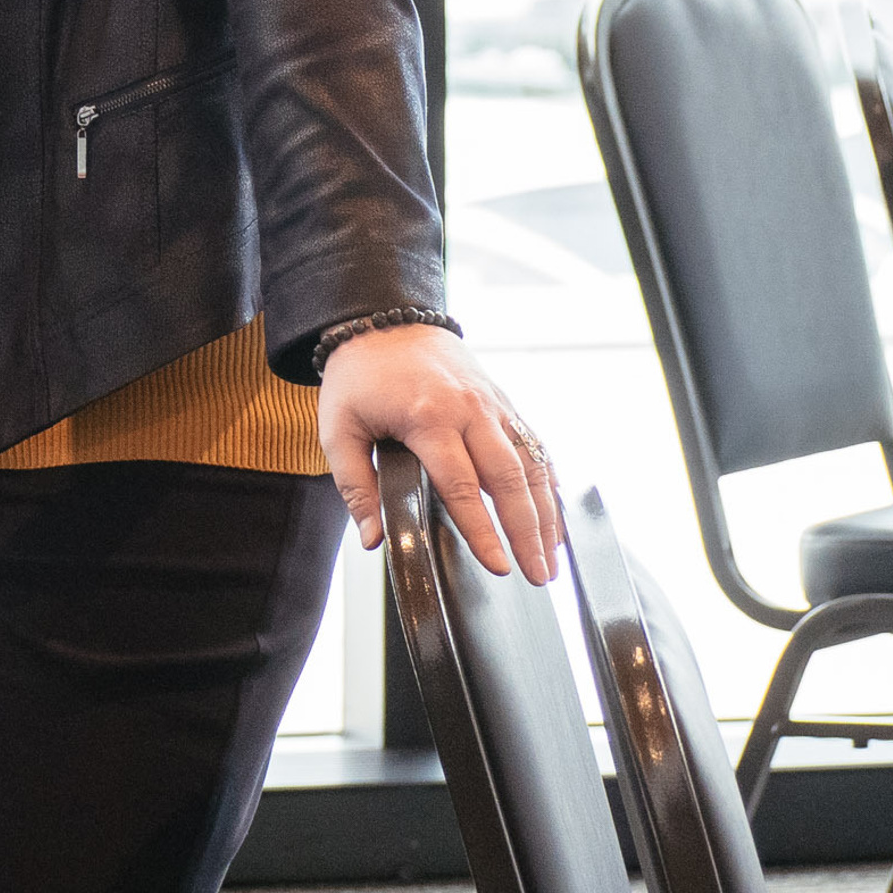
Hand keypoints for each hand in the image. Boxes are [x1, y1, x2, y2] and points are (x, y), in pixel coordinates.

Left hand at [318, 324, 561, 585]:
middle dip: (527, 531)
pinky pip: (533, 443)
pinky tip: (554, 513)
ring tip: (551, 556)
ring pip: (530, 463)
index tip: (499, 567)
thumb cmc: (358, 376)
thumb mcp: (338, 427)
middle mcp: (469, 409)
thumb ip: (355, 485)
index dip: (482, 531)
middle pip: (508, 478)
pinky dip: (547, 480)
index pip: (461, 486)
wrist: (382, 317)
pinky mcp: (501, 399)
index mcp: (427, 417)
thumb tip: (374, 538)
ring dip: (546, 512)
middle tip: (538, 575)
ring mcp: (491, 402)